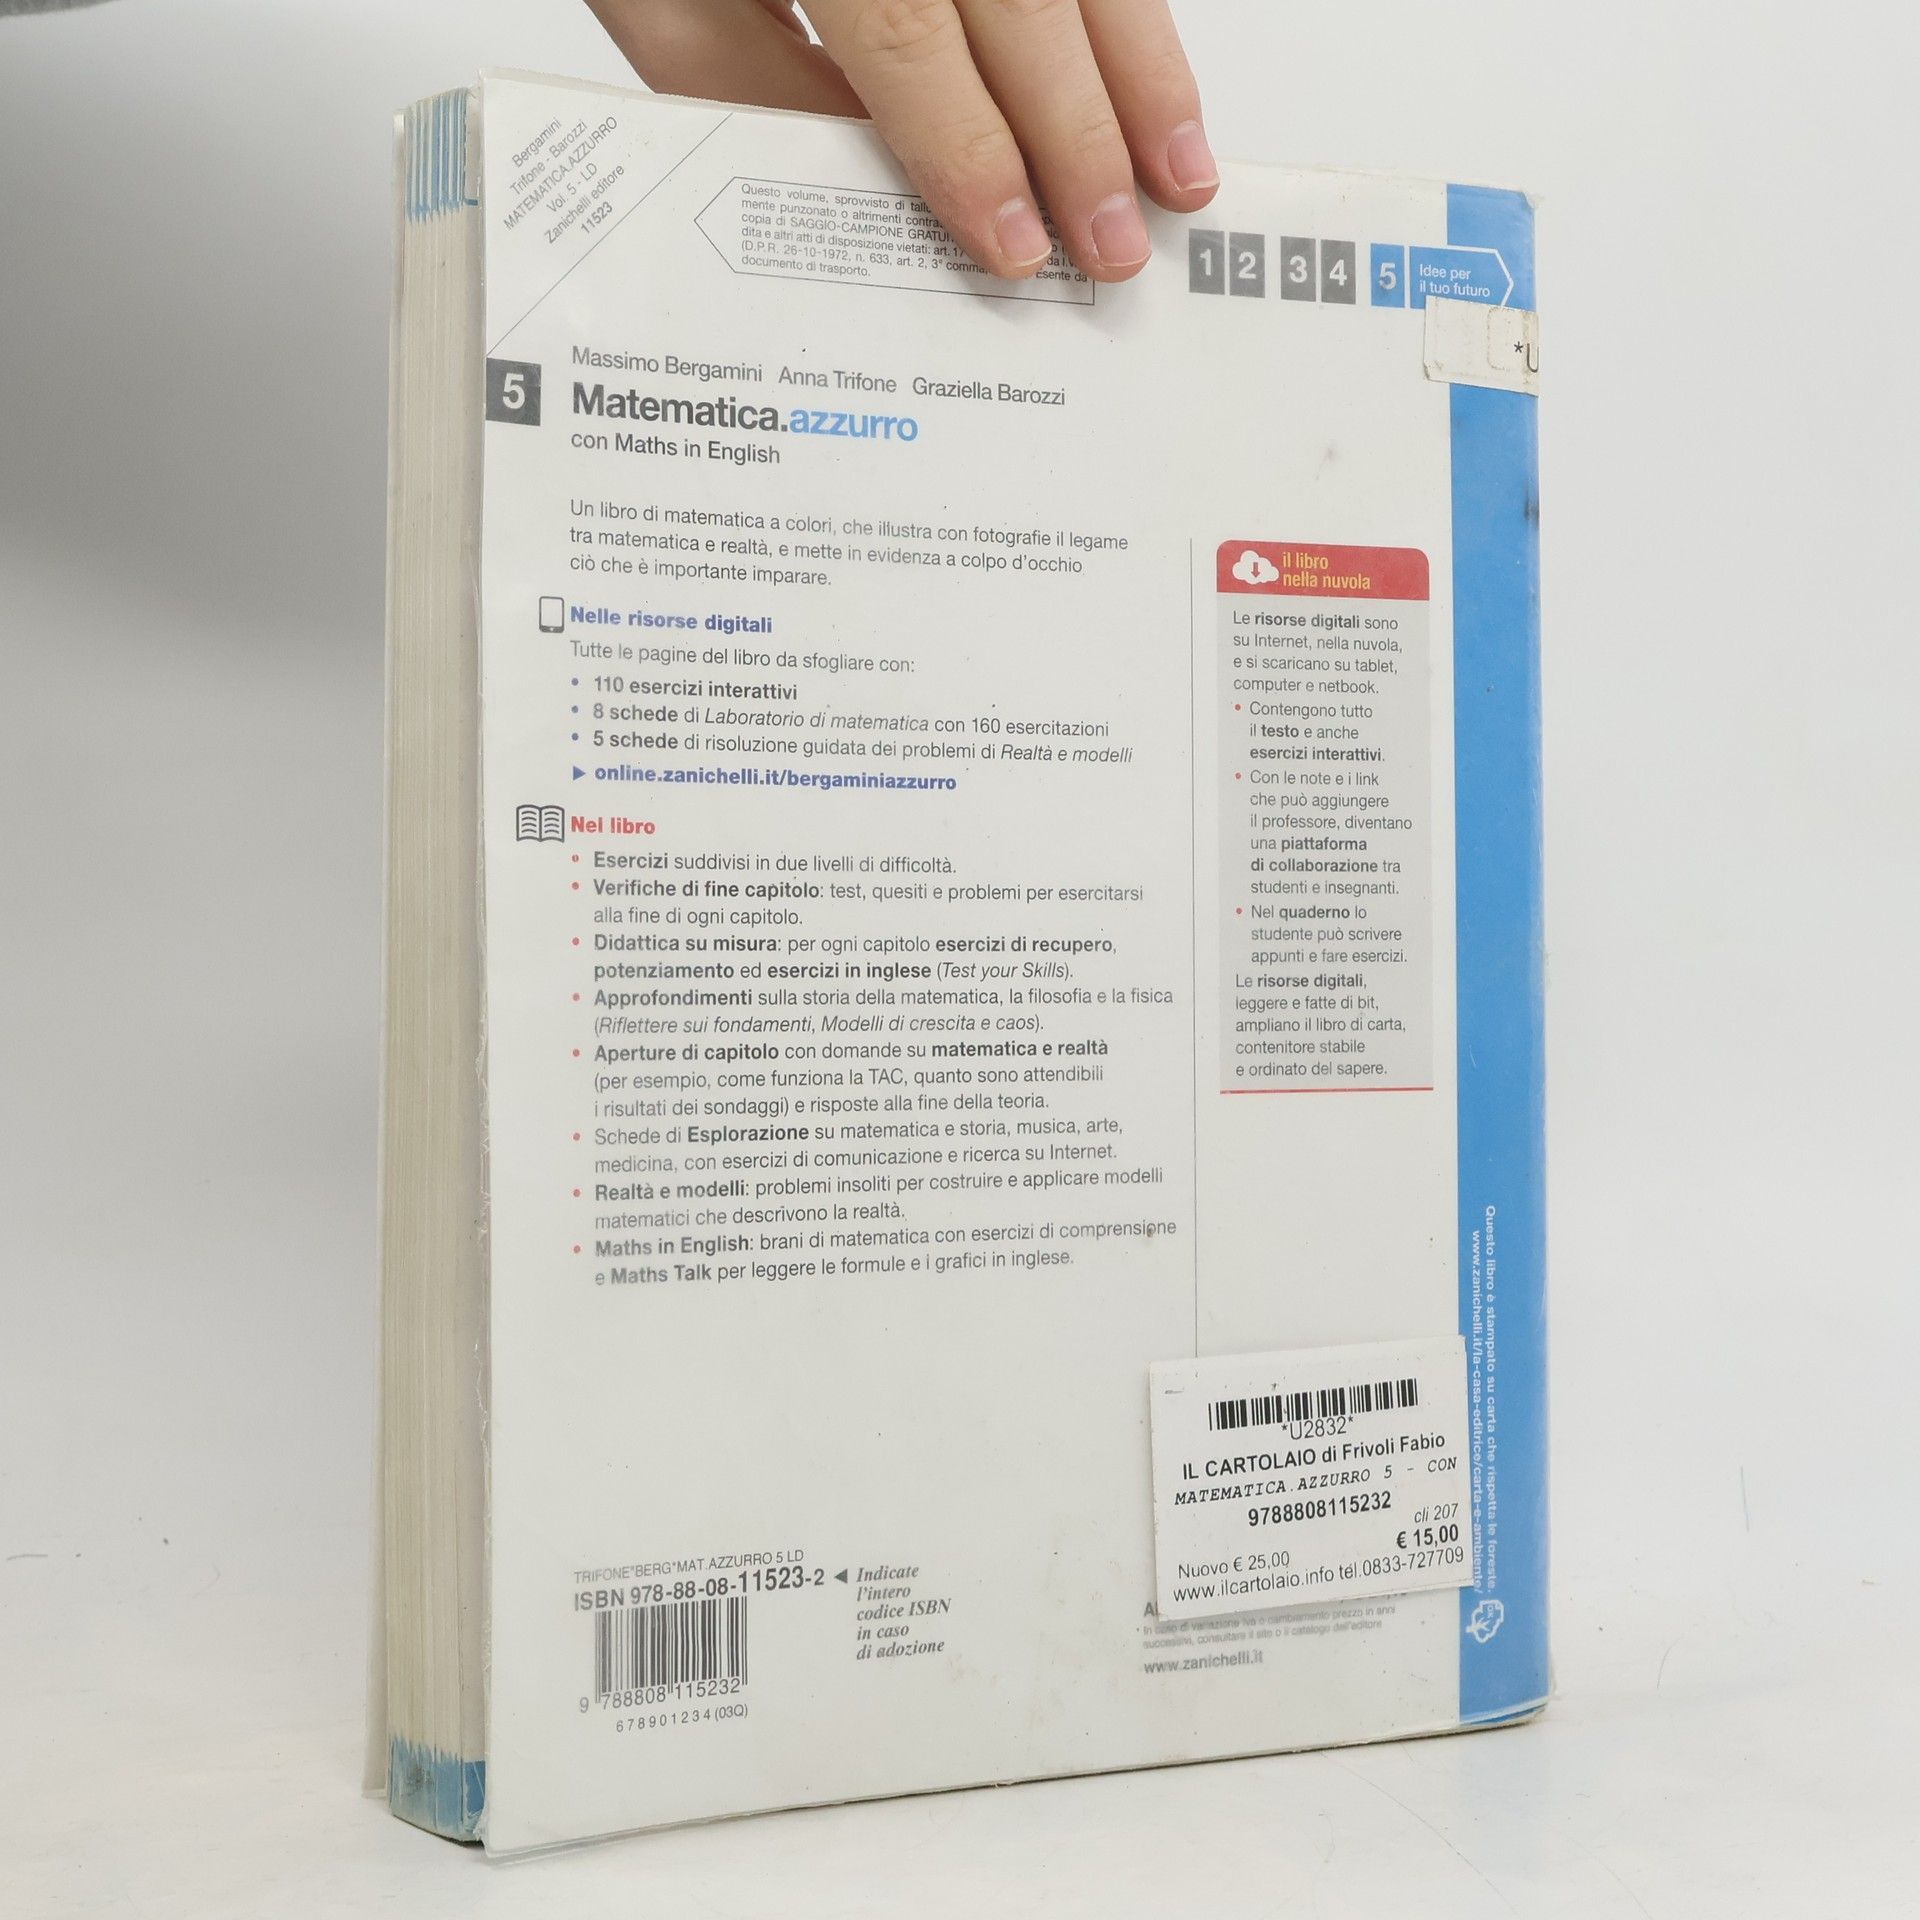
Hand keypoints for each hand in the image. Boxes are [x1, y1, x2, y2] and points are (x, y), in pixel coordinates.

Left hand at [585, 0, 1216, 282]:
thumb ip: (738, 77)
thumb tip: (853, 185)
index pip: (906, 29)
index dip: (966, 146)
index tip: (1009, 241)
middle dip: (1078, 137)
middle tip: (1111, 245)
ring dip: (1145, 75)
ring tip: (1179, 179)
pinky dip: (1138, 16)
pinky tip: (1158, 83)